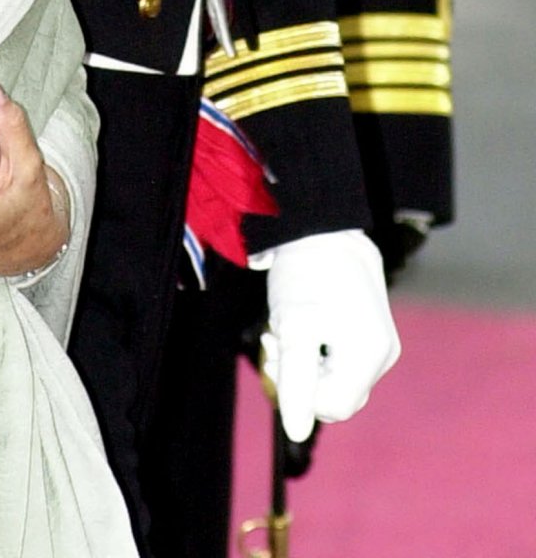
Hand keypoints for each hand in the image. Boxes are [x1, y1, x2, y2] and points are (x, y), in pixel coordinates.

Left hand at [261, 230, 400, 441]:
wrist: (321, 225)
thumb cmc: (306, 275)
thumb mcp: (294, 330)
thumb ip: (296, 385)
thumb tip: (295, 434)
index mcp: (370, 354)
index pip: (334, 407)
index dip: (301, 394)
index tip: (278, 360)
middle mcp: (384, 352)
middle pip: (337, 394)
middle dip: (302, 376)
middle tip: (275, 342)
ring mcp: (381, 341)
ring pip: (338, 376)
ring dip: (306, 362)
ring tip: (285, 327)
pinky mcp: (373, 328)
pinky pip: (344, 357)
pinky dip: (318, 348)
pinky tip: (301, 322)